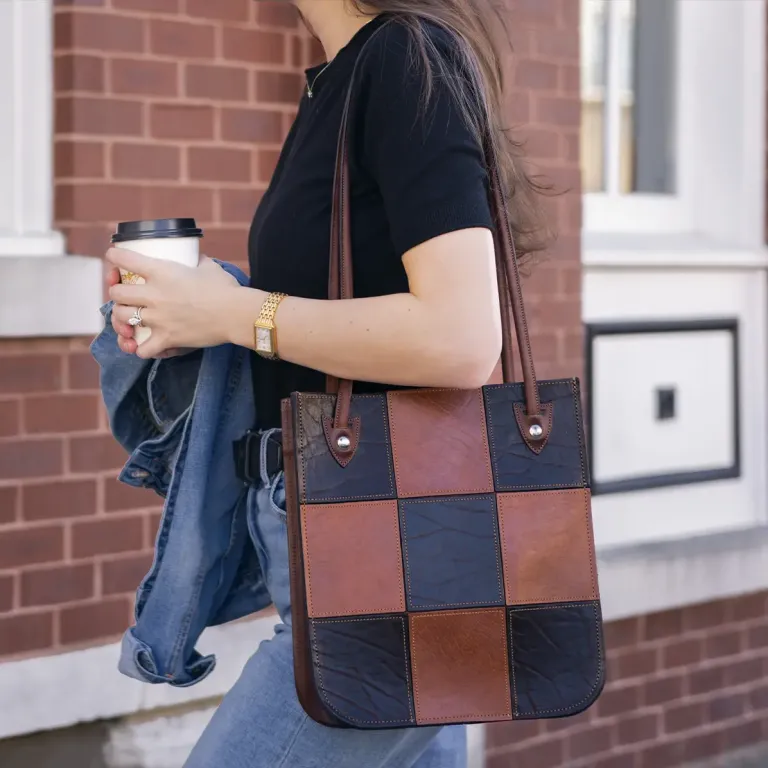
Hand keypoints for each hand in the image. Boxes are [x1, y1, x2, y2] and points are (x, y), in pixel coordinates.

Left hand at [106, 248, 240, 358]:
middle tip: (125, 296)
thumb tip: (197, 258)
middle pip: (115, 293)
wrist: (236, 313)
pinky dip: (140, 348)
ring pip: (121, 319)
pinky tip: (145, 345)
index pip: (124, 259)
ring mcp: (158, 318)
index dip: (115, 256)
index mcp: (161, 271)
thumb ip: (197, 262)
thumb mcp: (208, 266)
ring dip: (122, 319)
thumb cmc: (225, 288)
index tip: (114, 257)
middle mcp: (154, 294)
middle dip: (116, 294)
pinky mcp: (167, 338)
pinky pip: (142, 349)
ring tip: (131, 319)